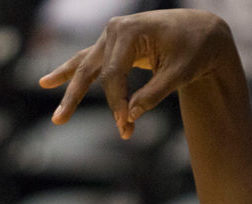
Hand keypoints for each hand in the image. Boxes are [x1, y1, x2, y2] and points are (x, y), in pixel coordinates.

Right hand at [39, 9, 233, 138]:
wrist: (203, 31)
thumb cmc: (195, 50)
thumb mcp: (180, 73)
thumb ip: (154, 94)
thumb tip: (131, 115)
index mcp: (130, 32)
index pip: (113, 74)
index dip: (116, 102)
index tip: (125, 125)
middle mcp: (115, 30)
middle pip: (92, 70)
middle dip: (76, 97)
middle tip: (59, 121)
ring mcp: (112, 35)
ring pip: (85, 65)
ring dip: (68, 87)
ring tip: (52, 107)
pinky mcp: (115, 44)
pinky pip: (90, 60)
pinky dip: (73, 72)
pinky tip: (49, 82)